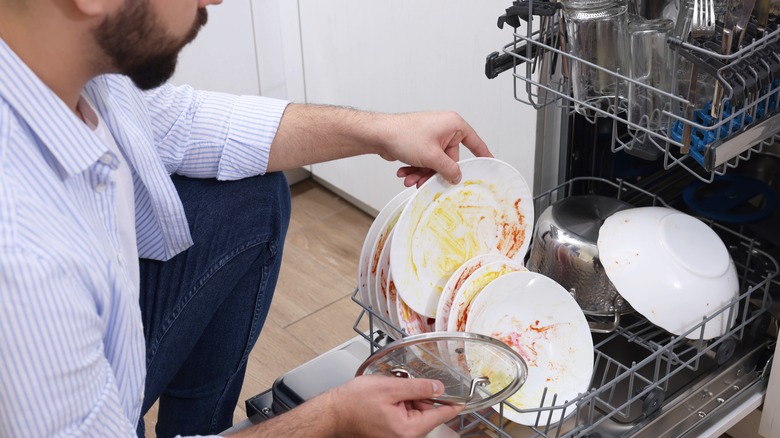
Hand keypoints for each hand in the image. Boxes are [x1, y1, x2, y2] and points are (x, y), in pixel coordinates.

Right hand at [327, 375, 462, 437]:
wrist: (333, 412)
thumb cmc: (354, 402)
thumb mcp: (391, 387)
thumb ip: (419, 388)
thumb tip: (440, 388)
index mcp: (408, 430)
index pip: (441, 415)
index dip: (453, 402)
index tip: (464, 396)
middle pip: (427, 413)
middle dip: (419, 396)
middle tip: (402, 386)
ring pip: (416, 414)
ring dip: (408, 400)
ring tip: (389, 393)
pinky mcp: (391, 435)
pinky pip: (405, 418)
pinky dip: (400, 405)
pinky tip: (386, 399)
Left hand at [380, 111, 492, 186]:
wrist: (378, 134)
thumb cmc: (403, 134)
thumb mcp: (432, 156)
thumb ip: (448, 169)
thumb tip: (456, 176)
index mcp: (453, 124)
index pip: (475, 141)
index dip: (482, 154)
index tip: (489, 162)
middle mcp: (444, 128)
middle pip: (450, 158)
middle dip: (435, 172)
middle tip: (425, 182)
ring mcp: (431, 136)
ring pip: (435, 162)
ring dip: (422, 173)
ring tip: (410, 179)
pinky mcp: (420, 143)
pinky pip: (424, 160)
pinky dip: (415, 168)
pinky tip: (404, 173)